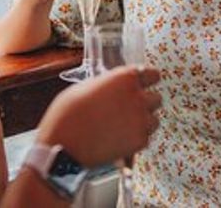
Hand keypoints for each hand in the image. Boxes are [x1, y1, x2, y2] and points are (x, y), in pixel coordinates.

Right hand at [36, 66, 161, 167]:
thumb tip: (113, 88)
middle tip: (128, 109)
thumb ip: (107, 85)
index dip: (148, 80)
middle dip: (145, 103)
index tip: (144, 85)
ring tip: (122, 127)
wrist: (63, 145)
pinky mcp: (140, 141)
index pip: (153, 74)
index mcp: (124, 78)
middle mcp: (137, 97)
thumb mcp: (85, 87)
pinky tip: (118, 139)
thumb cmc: (68, 114)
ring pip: (154, 120)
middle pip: (156, 98)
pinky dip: (135, 139)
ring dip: (142, 122)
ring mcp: (141, 120)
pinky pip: (145, 137)